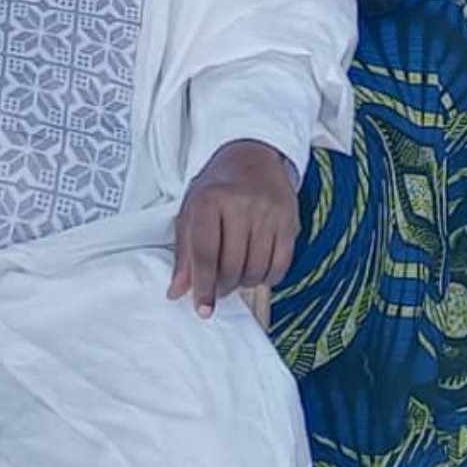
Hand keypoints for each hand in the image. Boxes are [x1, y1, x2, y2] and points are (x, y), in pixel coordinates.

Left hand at [170, 140, 297, 312]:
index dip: (202, 285)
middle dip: (222, 286)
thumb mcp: (192, 210)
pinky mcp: (290, 223)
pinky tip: (256, 268)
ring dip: (243, 283)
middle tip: (217, 287)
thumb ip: (184, 252)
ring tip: (235, 273)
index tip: (202, 309)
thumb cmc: (217, 188)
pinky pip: (280, 267)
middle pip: (230, 266)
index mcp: (209, 199)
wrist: (253, 157)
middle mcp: (240, 204)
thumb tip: (176, 293)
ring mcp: (268, 213)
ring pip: (255, 271)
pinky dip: (266, 278)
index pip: (204, 252)